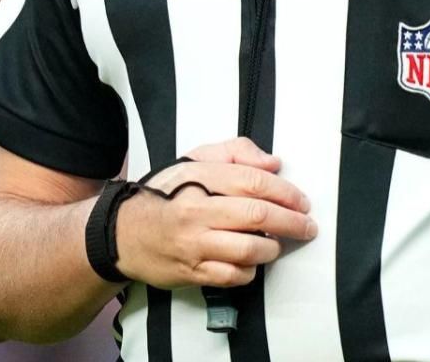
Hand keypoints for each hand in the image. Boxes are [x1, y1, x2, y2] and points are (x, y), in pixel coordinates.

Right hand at [113, 137, 316, 290]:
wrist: (122, 232)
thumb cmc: (164, 195)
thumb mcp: (195, 161)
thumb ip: (235, 153)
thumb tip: (273, 163)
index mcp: (200, 180)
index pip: (255, 182)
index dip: (286, 193)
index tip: (302, 201)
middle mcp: (197, 212)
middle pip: (258, 216)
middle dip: (292, 222)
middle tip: (306, 226)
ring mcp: (194, 245)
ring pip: (249, 249)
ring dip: (273, 248)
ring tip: (277, 243)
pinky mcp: (191, 272)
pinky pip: (233, 276)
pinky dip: (250, 271)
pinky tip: (252, 262)